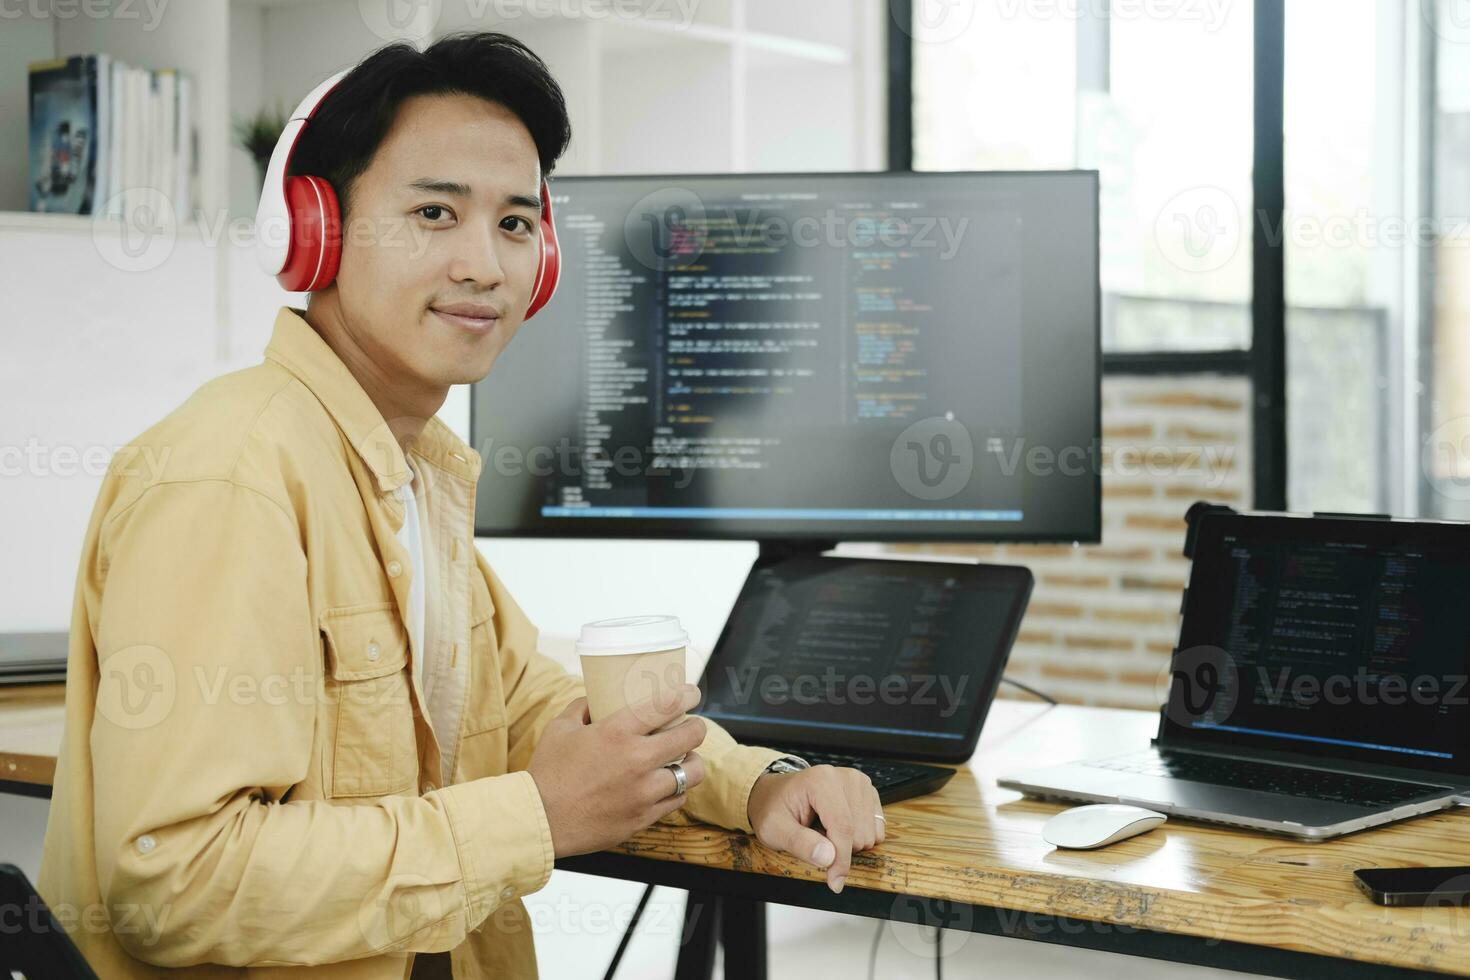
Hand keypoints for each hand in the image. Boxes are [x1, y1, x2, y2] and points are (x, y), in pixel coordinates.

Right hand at [526, 684, 707, 857]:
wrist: (540, 822)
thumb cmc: (547, 772)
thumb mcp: (560, 728)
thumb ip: (582, 707)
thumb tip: (596, 698)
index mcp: (617, 732)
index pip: (666, 705)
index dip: (687, 695)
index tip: (691, 693)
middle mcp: (636, 761)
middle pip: (690, 737)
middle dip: (697, 727)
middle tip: (693, 726)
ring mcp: (643, 793)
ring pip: (692, 773)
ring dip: (692, 762)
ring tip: (686, 759)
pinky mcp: (643, 818)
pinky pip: (676, 800)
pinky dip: (677, 789)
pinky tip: (669, 784)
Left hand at [746, 765, 884, 892]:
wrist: (776, 794)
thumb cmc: (774, 808)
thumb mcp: (774, 830)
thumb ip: (799, 843)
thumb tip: (828, 857)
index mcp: (821, 781)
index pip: (842, 827)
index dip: (841, 860)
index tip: (834, 882)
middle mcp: (844, 777)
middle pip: (858, 833)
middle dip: (840, 849)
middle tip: (815, 840)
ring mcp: (858, 783)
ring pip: (870, 833)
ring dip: (849, 843)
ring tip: (825, 832)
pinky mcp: (867, 792)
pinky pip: (876, 828)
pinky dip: (859, 836)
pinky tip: (838, 828)